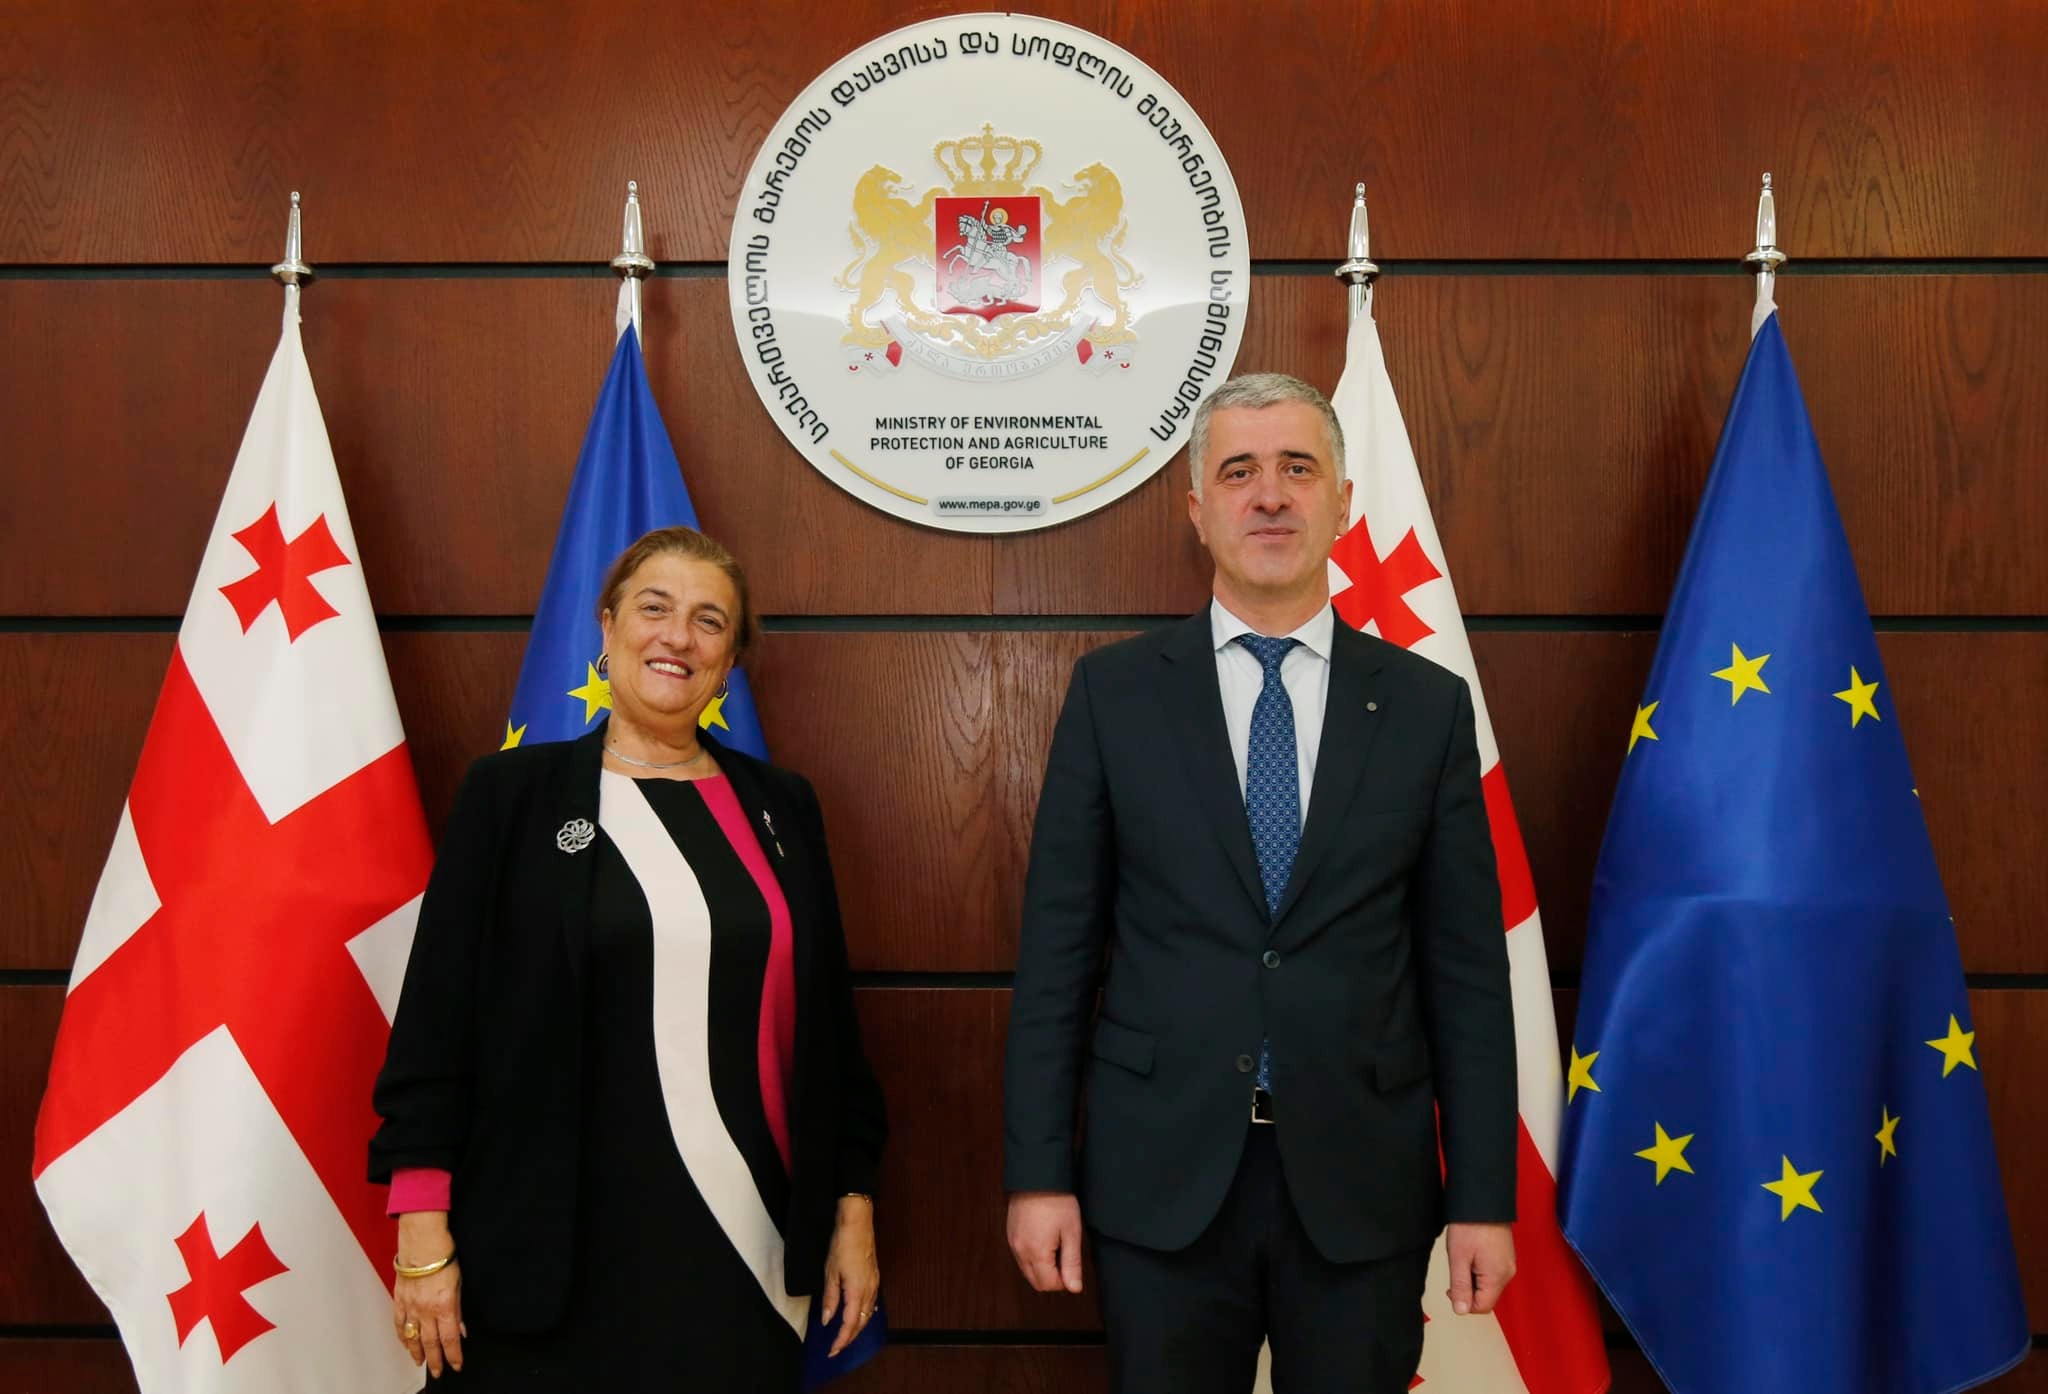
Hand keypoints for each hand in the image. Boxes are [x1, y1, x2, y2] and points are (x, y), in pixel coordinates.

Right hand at [392, 1213, 462, 1374]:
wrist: (422, 1239)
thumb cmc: (443, 1255)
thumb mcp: (460, 1283)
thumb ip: (458, 1309)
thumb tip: (461, 1329)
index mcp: (444, 1305)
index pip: (450, 1339)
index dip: (453, 1355)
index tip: (456, 1365)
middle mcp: (426, 1309)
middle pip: (430, 1342)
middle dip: (435, 1360)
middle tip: (437, 1371)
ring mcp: (410, 1305)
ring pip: (413, 1336)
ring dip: (417, 1352)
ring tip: (420, 1362)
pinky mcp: (399, 1299)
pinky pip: (400, 1323)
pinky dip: (402, 1336)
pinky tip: (405, 1343)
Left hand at [820, 1195, 880, 1357]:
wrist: (858, 1223)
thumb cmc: (841, 1245)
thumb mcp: (830, 1272)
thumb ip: (831, 1299)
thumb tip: (828, 1320)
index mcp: (857, 1291)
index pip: (850, 1324)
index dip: (842, 1340)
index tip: (832, 1351)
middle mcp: (870, 1291)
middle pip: (862, 1323)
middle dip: (849, 1338)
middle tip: (836, 1349)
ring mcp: (875, 1284)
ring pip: (868, 1315)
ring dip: (857, 1328)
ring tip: (844, 1337)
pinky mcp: (875, 1278)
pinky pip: (871, 1304)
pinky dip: (863, 1316)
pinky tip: (857, 1317)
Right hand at [1006, 1191, 1083, 1293]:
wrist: (1037, 1176)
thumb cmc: (1057, 1201)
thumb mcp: (1071, 1232)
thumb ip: (1072, 1263)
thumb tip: (1074, 1288)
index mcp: (1036, 1253)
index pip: (1048, 1285)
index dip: (1064, 1281)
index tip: (1072, 1263)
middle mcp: (1020, 1251)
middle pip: (1036, 1282)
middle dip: (1052, 1277)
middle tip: (1065, 1255)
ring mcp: (1013, 1243)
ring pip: (1027, 1271)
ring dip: (1042, 1267)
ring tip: (1055, 1245)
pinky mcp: (1010, 1234)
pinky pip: (1021, 1257)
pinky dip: (1033, 1257)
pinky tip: (1044, 1239)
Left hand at [1444, 1221, 1515, 1314]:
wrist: (1483, 1200)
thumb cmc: (1471, 1225)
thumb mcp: (1458, 1258)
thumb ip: (1460, 1286)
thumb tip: (1461, 1310)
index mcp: (1497, 1277)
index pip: (1482, 1307)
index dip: (1464, 1302)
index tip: (1452, 1288)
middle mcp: (1507, 1273)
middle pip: (1486, 1297)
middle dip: (1468, 1289)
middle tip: (1456, 1269)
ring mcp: (1508, 1264)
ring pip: (1488, 1285)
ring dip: (1473, 1279)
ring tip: (1464, 1257)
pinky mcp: (1505, 1256)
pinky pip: (1492, 1273)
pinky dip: (1479, 1270)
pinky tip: (1471, 1254)